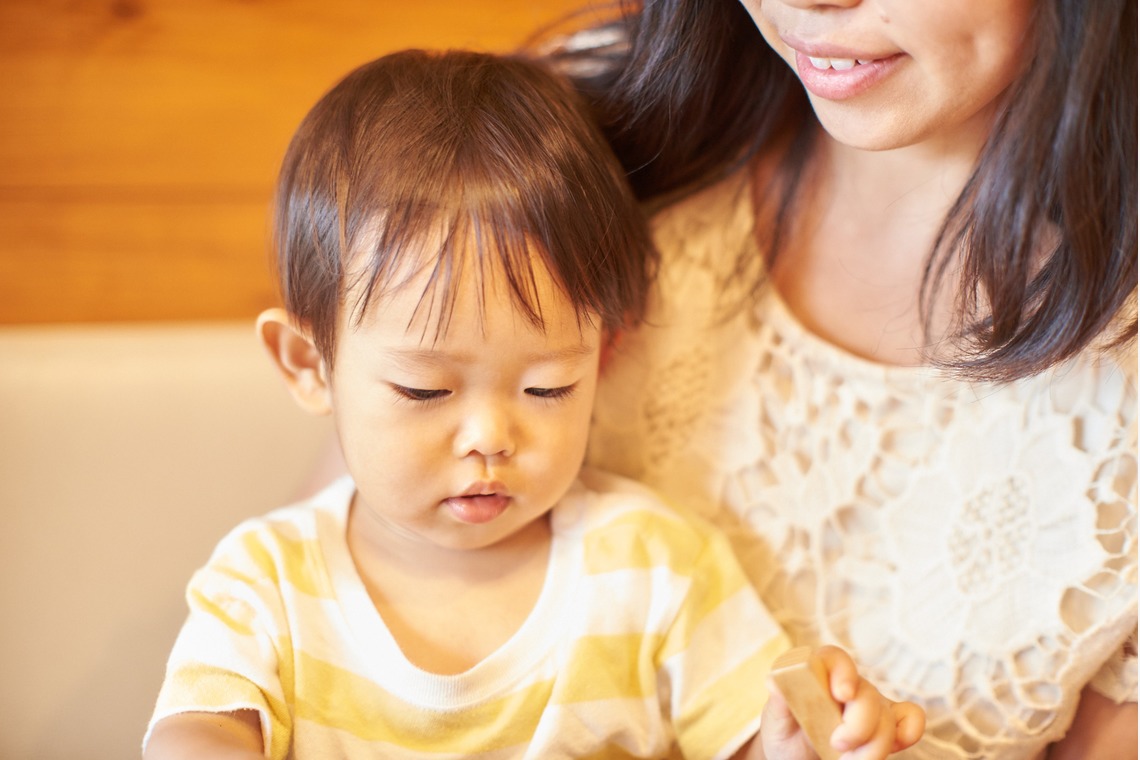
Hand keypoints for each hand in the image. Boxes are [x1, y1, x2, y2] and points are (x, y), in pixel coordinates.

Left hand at [760, 645, 924, 759]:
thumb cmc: (786, 739)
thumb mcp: (776, 723)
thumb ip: (780, 702)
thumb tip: (774, 681)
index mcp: (818, 676)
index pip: (836, 658)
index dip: (843, 672)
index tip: (841, 694)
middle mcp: (848, 686)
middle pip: (868, 695)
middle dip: (858, 726)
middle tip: (837, 746)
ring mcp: (871, 706)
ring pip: (888, 717)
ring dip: (874, 746)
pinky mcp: (888, 728)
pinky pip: (911, 719)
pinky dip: (910, 731)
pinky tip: (898, 744)